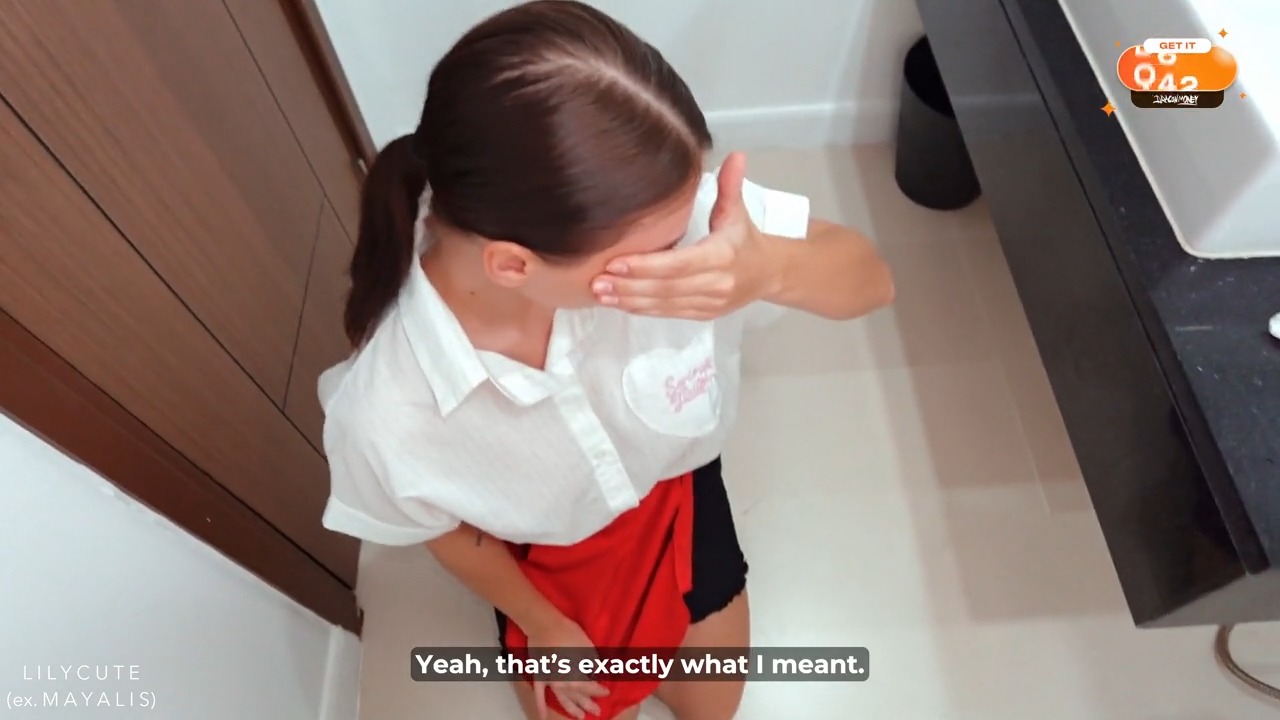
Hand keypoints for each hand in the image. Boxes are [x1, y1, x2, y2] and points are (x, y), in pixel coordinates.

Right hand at [526, 615, 607, 718]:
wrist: (544, 625)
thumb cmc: (568, 633)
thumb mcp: (587, 647)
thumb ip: (592, 663)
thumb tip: (595, 672)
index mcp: (577, 677)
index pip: (592, 688)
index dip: (600, 690)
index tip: (607, 692)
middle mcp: (564, 684)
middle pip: (579, 697)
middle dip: (589, 704)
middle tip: (597, 711)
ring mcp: (550, 683)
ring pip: (563, 700)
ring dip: (572, 709)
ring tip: (580, 717)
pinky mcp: (539, 678)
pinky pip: (539, 695)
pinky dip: (540, 707)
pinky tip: (542, 717)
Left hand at [591, 152, 780, 319]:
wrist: (769, 274)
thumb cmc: (745, 239)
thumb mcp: (737, 211)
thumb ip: (730, 185)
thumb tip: (735, 154)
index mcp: (721, 256)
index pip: (678, 264)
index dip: (646, 266)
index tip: (616, 262)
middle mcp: (716, 284)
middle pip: (666, 288)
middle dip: (629, 286)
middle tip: (596, 280)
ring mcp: (709, 303)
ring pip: (664, 305)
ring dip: (630, 301)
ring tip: (600, 293)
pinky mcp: (702, 315)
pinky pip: (668, 314)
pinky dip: (642, 309)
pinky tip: (619, 303)